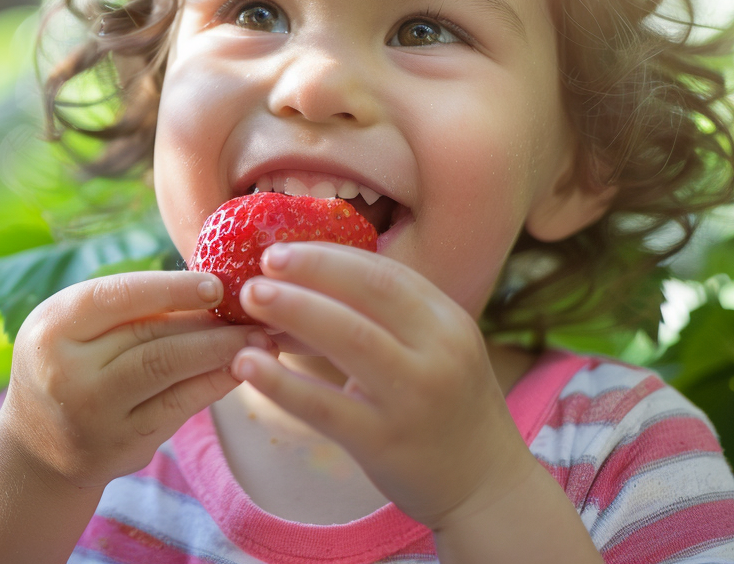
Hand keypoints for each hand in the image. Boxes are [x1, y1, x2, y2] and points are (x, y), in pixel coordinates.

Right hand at [0, 270, 273, 491]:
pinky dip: (214, 382)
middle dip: (209, 321)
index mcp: (52, 327)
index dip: (171, 288)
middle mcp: (67, 372)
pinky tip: (240, 368)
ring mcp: (96, 414)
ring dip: (221, 351)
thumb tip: (207, 285)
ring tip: (260, 338)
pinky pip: (179, 406)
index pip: (117, 298)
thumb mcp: (72, 325)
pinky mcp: (124, 444)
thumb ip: (124, 306)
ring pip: (169, 371)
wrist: (37, 445)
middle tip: (256, 309)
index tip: (217, 283)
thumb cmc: (67, 362)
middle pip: (150, 336)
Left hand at [231, 242, 538, 530]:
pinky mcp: (384, 441)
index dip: (329, 256)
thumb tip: (305, 281)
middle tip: (263, 262)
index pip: (385, 272)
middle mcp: (438, 353)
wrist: (486, 485)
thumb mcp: (437, 349)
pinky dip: (281, 381)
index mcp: (449, 321)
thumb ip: (387, 318)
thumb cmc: (446, 406)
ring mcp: (413, 398)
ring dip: (294, 309)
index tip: (284, 247)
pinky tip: (247, 364)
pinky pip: (324, 405)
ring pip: (349, 338)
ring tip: (250, 297)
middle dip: (311, 269)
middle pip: (369, 292)